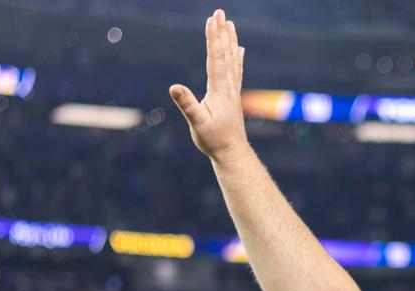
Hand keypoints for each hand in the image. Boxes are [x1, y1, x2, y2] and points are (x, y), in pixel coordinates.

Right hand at [170, 9, 249, 162]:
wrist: (233, 153)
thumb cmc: (214, 140)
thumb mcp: (197, 124)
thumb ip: (187, 105)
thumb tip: (174, 87)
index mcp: (219, 90)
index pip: (216, 58)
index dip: (213, 38)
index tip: (212, 19)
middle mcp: (229, 87)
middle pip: (225, 54)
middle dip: (222, 32)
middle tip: (220, 12)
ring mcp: (232, 91)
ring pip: (232, 60)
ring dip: (230, 41)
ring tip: (230, 24)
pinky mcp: (233, 96)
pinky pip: (236, 71)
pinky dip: (237, 57)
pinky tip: (240, 50)